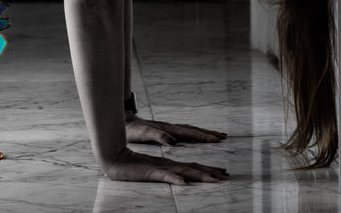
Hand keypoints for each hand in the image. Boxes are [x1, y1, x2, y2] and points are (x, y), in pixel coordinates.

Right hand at [104, 147, 228, 184]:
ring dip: (200, 175)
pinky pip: (165, 176)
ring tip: (214, 179)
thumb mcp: (152, 172)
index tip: (222, 173)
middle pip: (193, 168)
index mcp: (169, 164)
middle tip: (226, 176)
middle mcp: (168, 164)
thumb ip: (167, 174)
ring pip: (184, 171)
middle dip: (211, 172)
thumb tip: (184, 179)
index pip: (192, 166)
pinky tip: (184, 182)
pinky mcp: (150, 172)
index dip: (208, 170)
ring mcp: (160, 168)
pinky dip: (175, 178)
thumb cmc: (131, 167)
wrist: (113, 159)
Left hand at [126, 113, 226, 145]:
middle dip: (209, 133)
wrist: (124, 121)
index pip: (190, 133)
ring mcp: (169, 128)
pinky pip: (184, 132)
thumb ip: (159, 136)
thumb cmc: (134, 129)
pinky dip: (193, 134)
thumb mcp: (145, 134)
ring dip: (203, 133)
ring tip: (215, 136)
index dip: (204, 137)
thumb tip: (173, 141)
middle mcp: (171, 127)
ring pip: (190, 130)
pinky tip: (194, 137)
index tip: (217, 139)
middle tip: (224, 136)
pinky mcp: (165, 131)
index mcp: (169, 129)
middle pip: (194, 130)